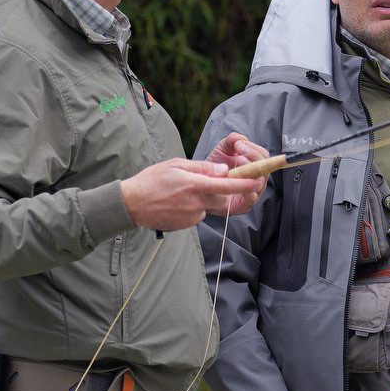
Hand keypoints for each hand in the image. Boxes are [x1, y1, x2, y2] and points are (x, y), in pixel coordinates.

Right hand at [120, 158, 263, 230]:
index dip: (244, 184)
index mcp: (194, 185)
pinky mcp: (187, 225)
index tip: (258, 181)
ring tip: (180, 193)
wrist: (132, 204)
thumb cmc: (152, 180)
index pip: (226, 185)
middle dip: (218, 191)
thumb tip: (223, 170)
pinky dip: (193, 208)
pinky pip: (198, 215)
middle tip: (199, 182)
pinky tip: (176, 203)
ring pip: (209, 206)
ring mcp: (191, 216)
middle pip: (220, 197)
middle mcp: (195, 202)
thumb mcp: (176, 165)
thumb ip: (202, 168)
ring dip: (203, 199)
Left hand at [205, 132, 269, 214]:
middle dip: (252, 158)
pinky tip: (238, 183)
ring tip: (234, 168)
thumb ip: (231, 140)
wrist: (202, 186)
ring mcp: (253, 192)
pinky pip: (252, 199)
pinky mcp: (245, 205)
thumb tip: (241, 139)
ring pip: (260, 183)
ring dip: (248, 174)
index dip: (252, 149)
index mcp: (255, 164)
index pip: (263, 155)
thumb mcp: (221, 150)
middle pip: (265, 168)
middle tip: (237, 153)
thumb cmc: (215, 168)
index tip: (237, 145)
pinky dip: (248, 192)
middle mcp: (257, 178)